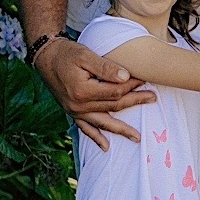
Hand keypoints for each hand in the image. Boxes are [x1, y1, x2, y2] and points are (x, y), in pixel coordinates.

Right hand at [35, 36, 155, 150]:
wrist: (46, 58)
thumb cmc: (66, 53)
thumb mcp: (85, 55)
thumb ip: (105, 67)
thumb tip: (126, 76)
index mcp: (83, 90)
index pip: (115, 91)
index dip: (131, 85)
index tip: (143, 79)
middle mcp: (78, 105)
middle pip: (113, 106)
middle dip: (134, 101)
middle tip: (152, 98)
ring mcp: (74, 111)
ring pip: (103, 122)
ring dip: (120, 130)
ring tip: (136, 137)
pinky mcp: (72, 112)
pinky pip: (85, 128)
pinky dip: (95, 137)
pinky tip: (105, 147)